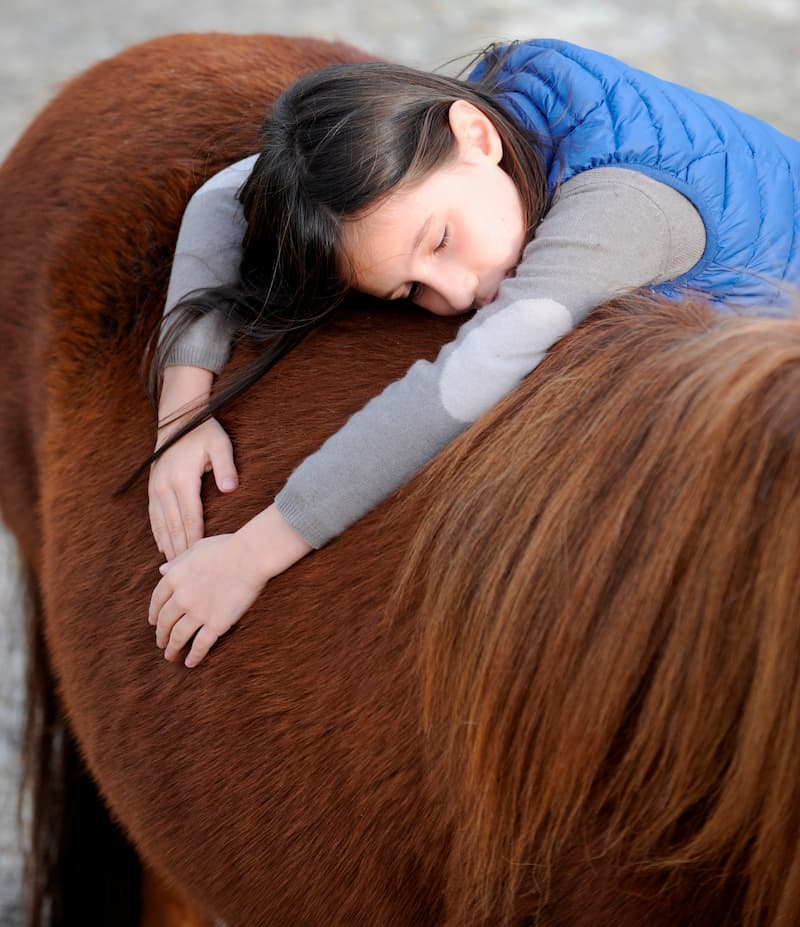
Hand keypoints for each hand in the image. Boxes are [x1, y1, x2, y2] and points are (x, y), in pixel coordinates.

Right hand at [148, 416, 238, 559]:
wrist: (178, 417)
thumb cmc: (204, 431)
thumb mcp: (219, 445)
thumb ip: (226, 467)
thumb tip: (231, 488)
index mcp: (182, 480)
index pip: (190, 519)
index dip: (195, 542)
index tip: (200, 561)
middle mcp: (165, 487)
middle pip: (174, 527)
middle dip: (181, 552)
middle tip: (187, 574)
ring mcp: (156, 488)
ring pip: (161, 525)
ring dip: (168, 547)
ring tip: (174, 568)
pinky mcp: (152, 487)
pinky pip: (154, 517)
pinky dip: (158, 534)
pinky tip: (163, 548)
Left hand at [148, 503, 312, 666]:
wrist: (249, 556)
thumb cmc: (227, 547)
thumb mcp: (196, 548)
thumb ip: (177, 562)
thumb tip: (161, 570)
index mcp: (174, 577)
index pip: (157, 600)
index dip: (154, 613)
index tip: (153, 622)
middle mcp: (181, 598)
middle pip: (165, 621)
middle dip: (161, 634)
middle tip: (160, 642)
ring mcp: (197, 613)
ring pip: (178, 637)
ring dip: (172, 648)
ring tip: (169, 656)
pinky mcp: (215, 625)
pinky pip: (200, 645)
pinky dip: (193, 656)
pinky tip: (190, 663)